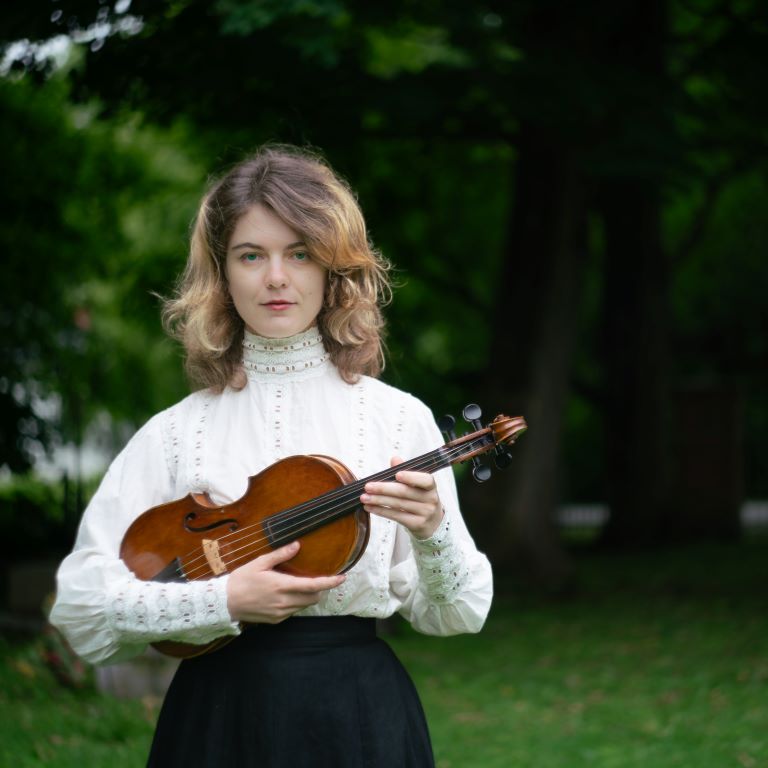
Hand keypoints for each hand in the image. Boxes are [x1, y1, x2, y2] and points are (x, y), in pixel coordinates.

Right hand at [226, 541, 344, 623]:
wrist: (225, 603)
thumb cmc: (241, 580)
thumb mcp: (259, 563)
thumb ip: (280, 554)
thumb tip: (297, 545)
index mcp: (281, 586)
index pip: (313, 586)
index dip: (330, 582)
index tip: (342, 577)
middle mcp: (284, 602)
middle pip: (313, 598)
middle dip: (319, 589)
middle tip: (316, 578)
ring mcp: (280, 613)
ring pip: (304, 605)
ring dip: (307, 596)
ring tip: (298, 584)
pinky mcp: (276, 620)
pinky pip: (294, 611)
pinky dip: (296, 602)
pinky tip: (286, 594)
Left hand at [361, 457, 443, 539]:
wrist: (433, 523)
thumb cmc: (421, 498)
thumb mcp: (417, 485)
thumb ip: (406, 471)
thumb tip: (395, 459)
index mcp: (430, 486)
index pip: (425, 480)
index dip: (411, 477)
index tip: (397, 474)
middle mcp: (430, 499)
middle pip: (405, 492)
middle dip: (384, 489)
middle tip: (368, 486)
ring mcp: (425, 513)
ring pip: (398, 504)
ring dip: (378, 500)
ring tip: (364, 497)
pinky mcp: (417, 524)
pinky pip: (396, 516)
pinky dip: (381, 511)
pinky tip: (370, 507)